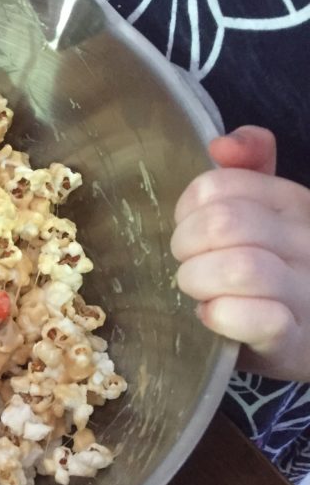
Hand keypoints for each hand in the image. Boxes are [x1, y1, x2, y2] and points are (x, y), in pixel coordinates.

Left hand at [172, 126, 309, 380]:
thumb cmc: (278, 271)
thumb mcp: (267, 214)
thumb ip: (245, 171)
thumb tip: (221, 145)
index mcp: (291, 202)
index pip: (216, 186)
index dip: (186, 212)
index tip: (189, 232)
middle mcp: (305, 240)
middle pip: (222, 224)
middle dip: (186, 247)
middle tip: (189, 265)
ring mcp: (306, 291)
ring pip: (239, 268)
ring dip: (199, 282)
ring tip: (200, 292)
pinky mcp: (297, 339)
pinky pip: (258, 319)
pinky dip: (221, 317)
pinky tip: (213, 317)